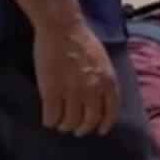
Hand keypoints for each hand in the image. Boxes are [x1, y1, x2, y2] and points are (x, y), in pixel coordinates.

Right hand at [33, 19, 118, 134]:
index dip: (105, 123)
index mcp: (108, 81)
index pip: (111, 111)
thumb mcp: (103, 61)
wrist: (62, 28)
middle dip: (83, 129)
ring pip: (70, 121)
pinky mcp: (52, 91)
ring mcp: (72, 92)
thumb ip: (104, 79)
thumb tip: (101, 97)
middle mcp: (93, 90)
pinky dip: (50, 121)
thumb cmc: (82, 41)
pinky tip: (48, 120)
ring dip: (65, 126)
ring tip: (61, 124)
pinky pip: (52, 116)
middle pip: (90, 120)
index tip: (100, 130)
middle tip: (76, 130)